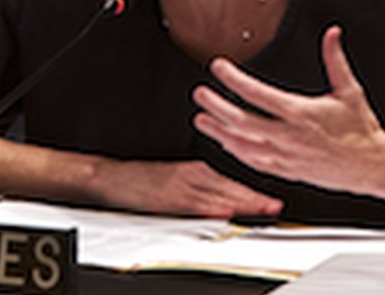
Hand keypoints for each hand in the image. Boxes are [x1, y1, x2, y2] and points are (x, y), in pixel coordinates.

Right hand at [93, 159, 282, 218]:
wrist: (109, 178)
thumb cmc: (139, 181)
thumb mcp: (174, 178)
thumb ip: (199, 188)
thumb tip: (226, 202)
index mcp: (195, 170)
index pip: (231, 183)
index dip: (253, 193)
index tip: (272, 201)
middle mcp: (191, 175)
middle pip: (229, 189)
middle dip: (254, 199)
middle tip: (275, 206)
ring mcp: (180, 187)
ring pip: (217, 196)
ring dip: (241, 203)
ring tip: (262, 210)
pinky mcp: (167, 199)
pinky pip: (195, 206)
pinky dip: (213, 209)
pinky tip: (226, 214)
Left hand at [193, 26, 384, 194]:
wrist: (372, 166)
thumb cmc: (361, 129)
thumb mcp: (350, 91)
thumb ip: (335, 60)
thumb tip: (332, 33)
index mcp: (301, 113)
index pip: (258, 94)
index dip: (234, 79)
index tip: (218, 67)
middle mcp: (290, 136)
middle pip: (242, 121)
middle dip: (216, 107)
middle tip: (200, 95)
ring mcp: (286, 156)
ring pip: (243, 145)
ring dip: (219, 132)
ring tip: (201, 120)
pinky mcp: (287, 171)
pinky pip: (254, 163)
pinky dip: (236, 152)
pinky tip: (225, 143)